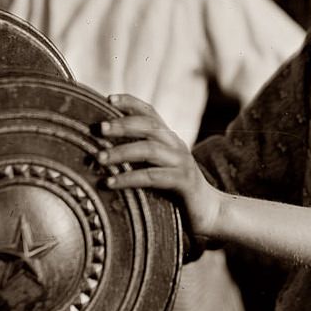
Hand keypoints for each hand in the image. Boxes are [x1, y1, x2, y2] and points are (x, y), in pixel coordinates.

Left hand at [96, 94, 223, 235]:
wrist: (211, 212)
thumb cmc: (178, 192)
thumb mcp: (158, 168)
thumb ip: (140, 157)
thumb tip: (102, 152)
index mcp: (169, 139)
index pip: (150, 113)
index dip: (131, 103)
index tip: (109, 98)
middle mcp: (177, 146)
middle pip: (149, 126)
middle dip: (122, 125)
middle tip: (98, 129)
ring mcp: (182, 163)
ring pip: (150, 149)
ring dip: (122, 152)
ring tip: (99, 158)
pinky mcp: (184, 182)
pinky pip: (153, 177)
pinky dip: (129, 178)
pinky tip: (110, 183)